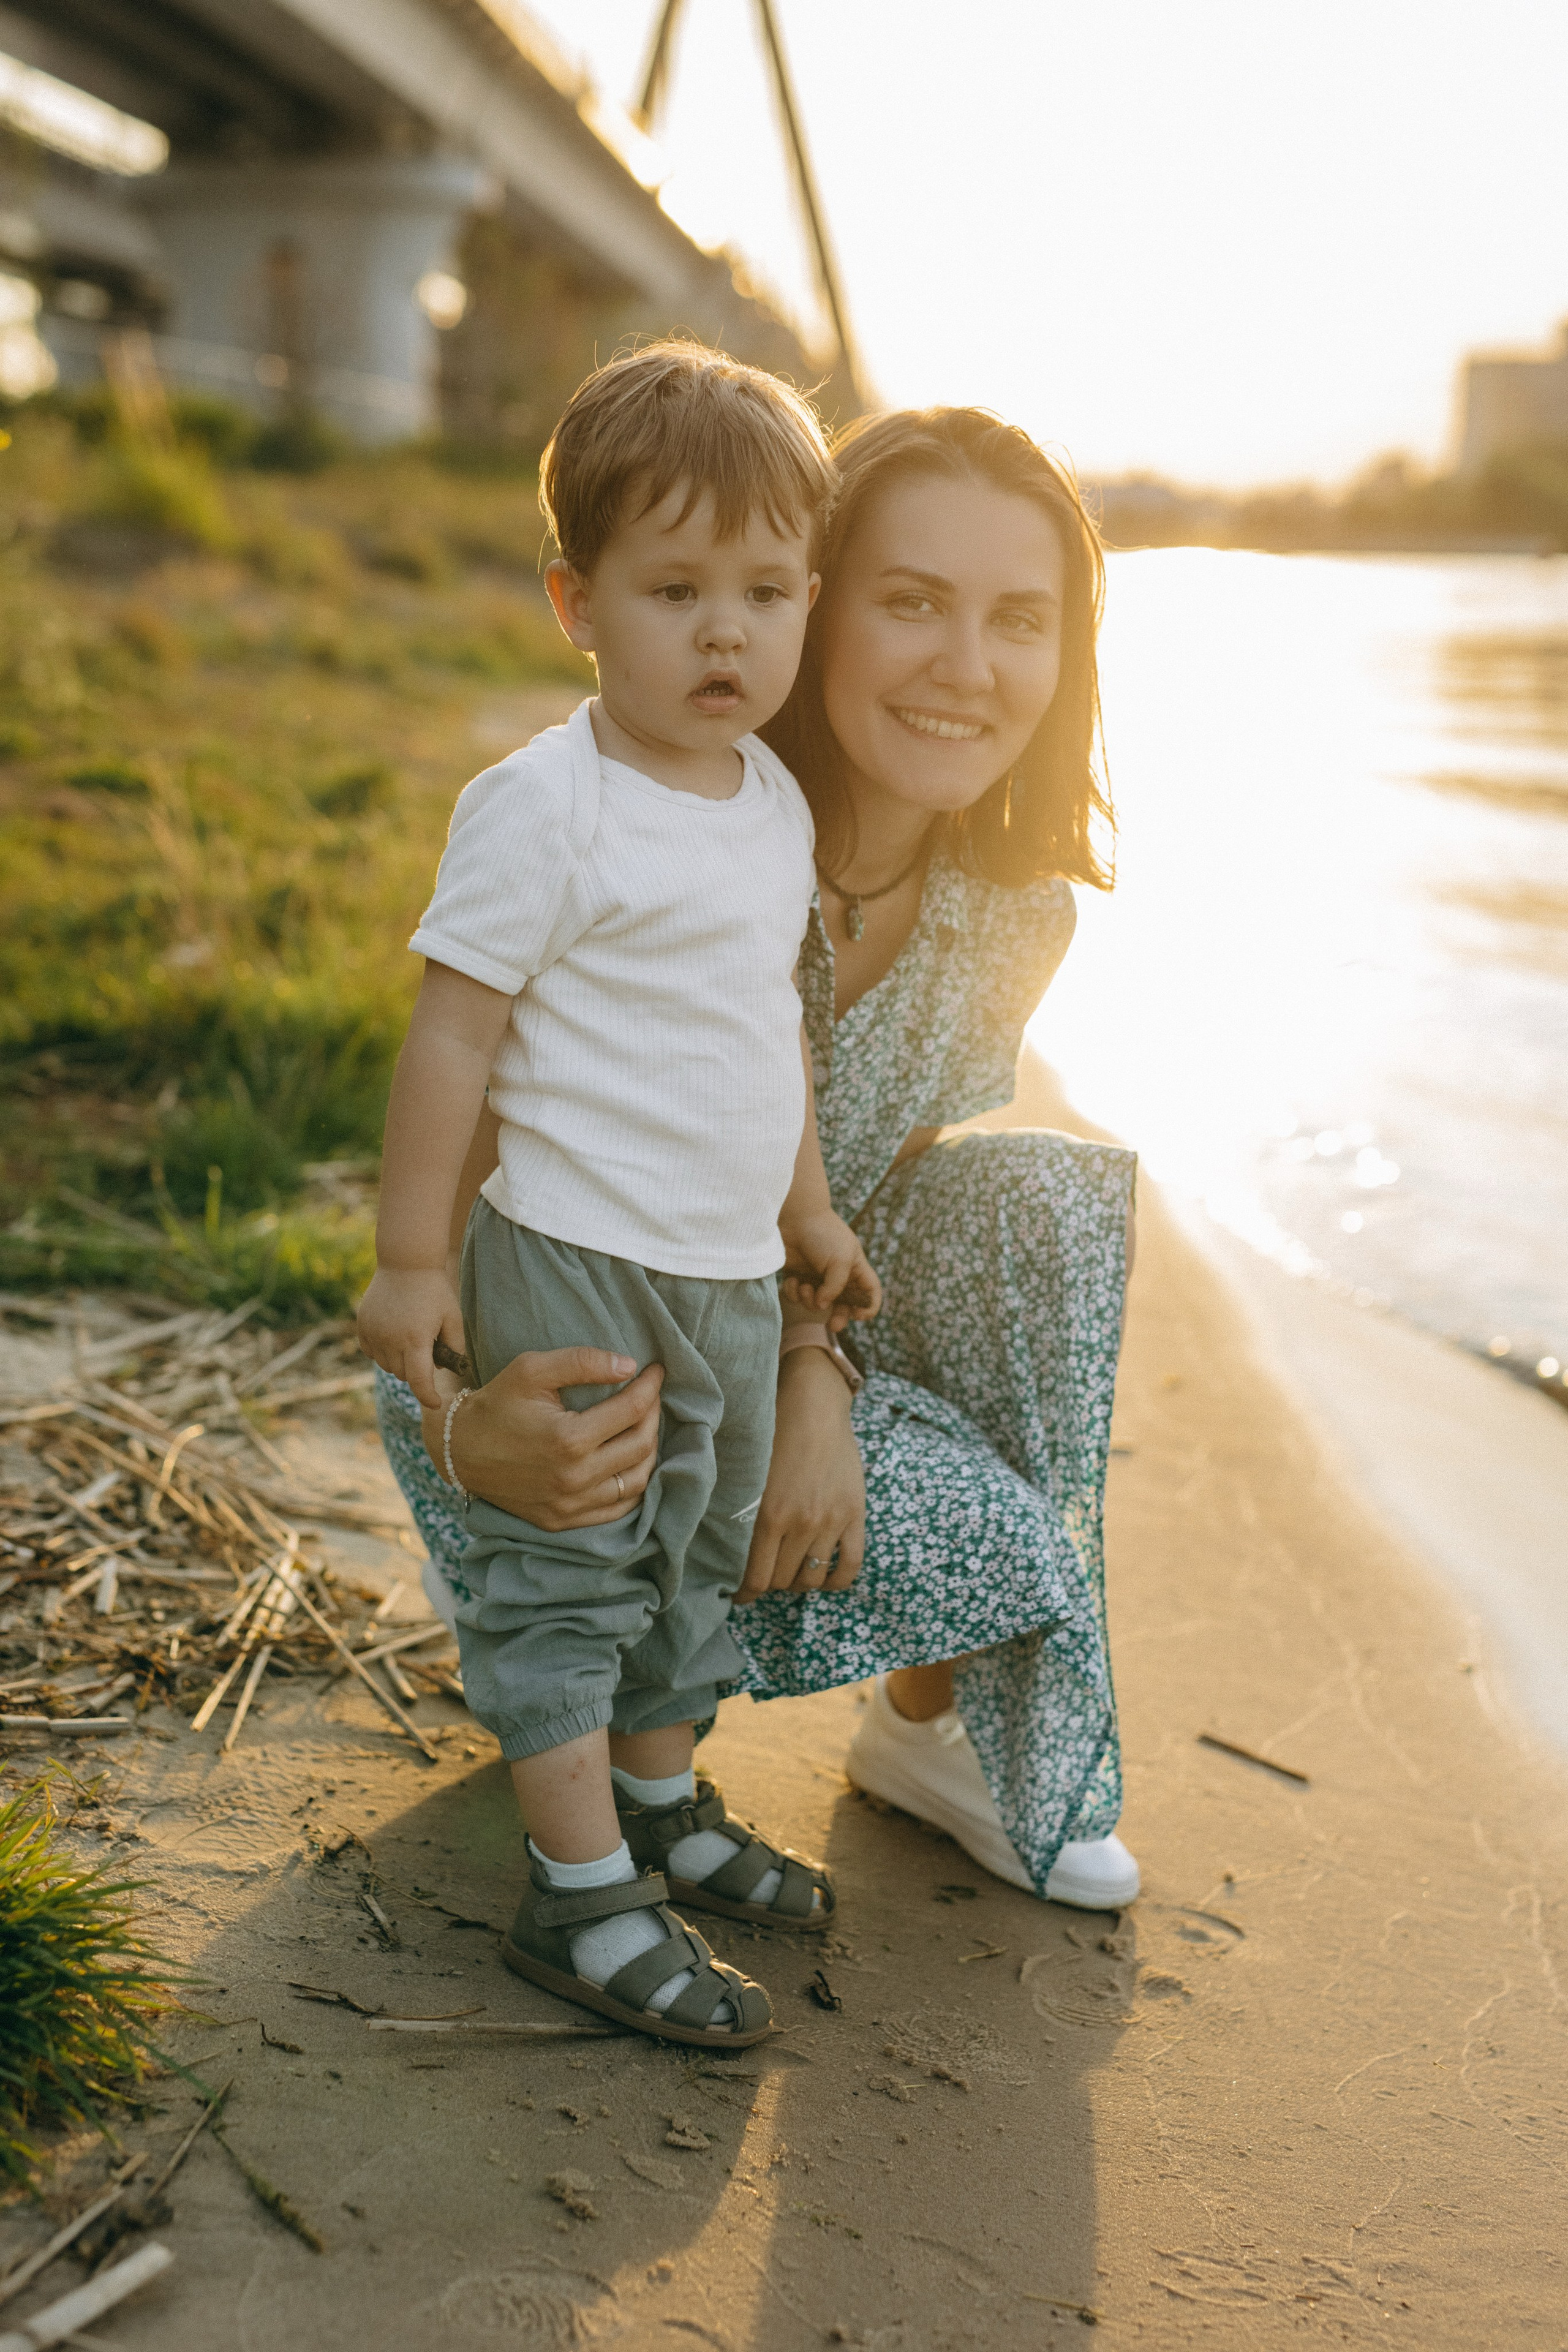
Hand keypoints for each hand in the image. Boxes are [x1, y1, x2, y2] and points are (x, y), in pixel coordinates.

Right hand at [358, 1266, 466, 1409]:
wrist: (406, 1262)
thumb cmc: (434, 1290)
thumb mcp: (453, 1317)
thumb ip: (455, 1346)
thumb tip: (448, 1369)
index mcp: (416, 1339)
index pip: (419, 1381)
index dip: (428, 1397)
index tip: (436, 1404)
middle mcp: (391, 1339)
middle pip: (403, 1375)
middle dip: (417, 1371)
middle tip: (427, 1350)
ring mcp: (373, 1333)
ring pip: (387, 1365)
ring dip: (399, 1361)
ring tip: (410, 1339)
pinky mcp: (362, 1326)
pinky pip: (371, 1352)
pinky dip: (383, 1351)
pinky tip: (394, 1335)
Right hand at [421, 1347, 664, 1530]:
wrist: (459, 1450)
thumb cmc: (497, 1404)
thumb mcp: (532, 1370)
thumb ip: (582, 1362)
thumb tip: (629, 1365)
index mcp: (569, 1439)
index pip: (633, 1410)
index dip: (651, 1387)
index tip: (657, 1371)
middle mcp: (574, 1478)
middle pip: (641, 1446)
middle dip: (653, 1415)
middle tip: (650, 1396)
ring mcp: (569, 1505)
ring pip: (636, 1482)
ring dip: (649, 1451)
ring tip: (644, 1426)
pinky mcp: (562, 1520)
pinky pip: (617, 1509)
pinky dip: (633, 1486)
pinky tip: (631, 1462)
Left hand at [736, 1347, 864, 1601]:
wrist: (814, 1405)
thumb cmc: (772, 1435)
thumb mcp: (747, 1475)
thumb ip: (739, 1514)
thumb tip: (724, 1553)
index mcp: (768, 1515)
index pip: (755, 1578)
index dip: (745, 1593)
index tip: (740, 1594)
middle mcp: (801, 1523)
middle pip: (783, 1581)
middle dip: (771, 1583)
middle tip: (765, 1573)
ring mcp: (830, 1521)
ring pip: (812, 1578)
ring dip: (799, 1581)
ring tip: (791, 1569)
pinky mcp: (854, 1514)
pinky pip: (850, 1566)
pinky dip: (836, 1581)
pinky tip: (824, 1578)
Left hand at [779, 1206, 880, 1329]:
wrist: (794, 1217)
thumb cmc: (823, 1234)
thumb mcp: (840, 1261)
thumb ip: (836, 1288)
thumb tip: (823, 1306)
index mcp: (855, 1269)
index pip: (870, 1293)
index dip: (868, 1307)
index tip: (858, 1315)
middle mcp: (837, 1276)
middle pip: (843, 1306)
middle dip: (838, 1317)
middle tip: (832, 1326)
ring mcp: (816, 1277)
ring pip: (816, 1304)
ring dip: (809, 1300)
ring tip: (804, 1286)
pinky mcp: (796, 1276)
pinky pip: (797, 1296)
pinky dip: (794, 1292)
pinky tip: (793, 1280)